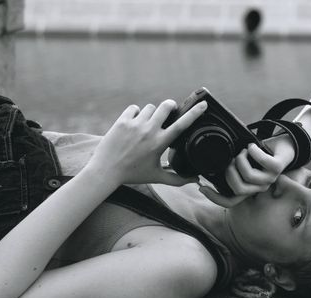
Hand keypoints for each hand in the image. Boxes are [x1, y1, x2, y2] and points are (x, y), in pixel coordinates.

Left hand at [85, 99, 206, 187]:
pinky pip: (134, 108)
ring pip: (150, 107)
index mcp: (160, 143)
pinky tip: (134, 122)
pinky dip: (135, 113)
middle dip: (170, 105)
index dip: (195, 113)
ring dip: (151, 113)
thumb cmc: (133, 174)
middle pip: (166, 106)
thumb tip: (195, 180)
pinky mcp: (122, 121)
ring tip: (147, 123)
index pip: (182, 125)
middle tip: (170, 109)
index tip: (204, 104)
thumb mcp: (157, 177)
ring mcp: (135, 125)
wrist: (106, 171)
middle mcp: (149, 131)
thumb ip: (178, 179)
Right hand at [199, 134, 294, 206]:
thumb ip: (231, 169)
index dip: (215, 198)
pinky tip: (251, 146)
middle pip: (238, 189)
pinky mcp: (277, 168)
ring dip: (241, 160)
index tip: (202, 187)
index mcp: (249, 189)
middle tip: (231, 159)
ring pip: (249, 176)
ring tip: (243, 151)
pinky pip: (263, 162)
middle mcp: (259, 187)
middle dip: (229, 172)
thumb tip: (213, 168)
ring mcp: (270, 179)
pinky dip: (254, 151)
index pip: (230, 202)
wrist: (285, 146)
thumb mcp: (243, 163)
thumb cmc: (262, 154)